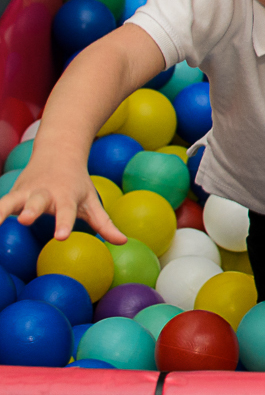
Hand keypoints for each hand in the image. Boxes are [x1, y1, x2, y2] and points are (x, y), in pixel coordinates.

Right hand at [0, 154, 125, 243]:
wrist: (59, 152)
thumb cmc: (77, 183)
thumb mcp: (92, 200)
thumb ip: (104, 223)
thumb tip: (123, 242)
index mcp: (66, 197)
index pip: (67, 212)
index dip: (64, 224)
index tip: (62, 236)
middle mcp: (44, 193)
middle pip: (37, 202)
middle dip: (31, 210)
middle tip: (27, 220)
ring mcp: (25, 192)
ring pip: (11, 200)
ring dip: (3, 210)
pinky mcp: (12, 194)